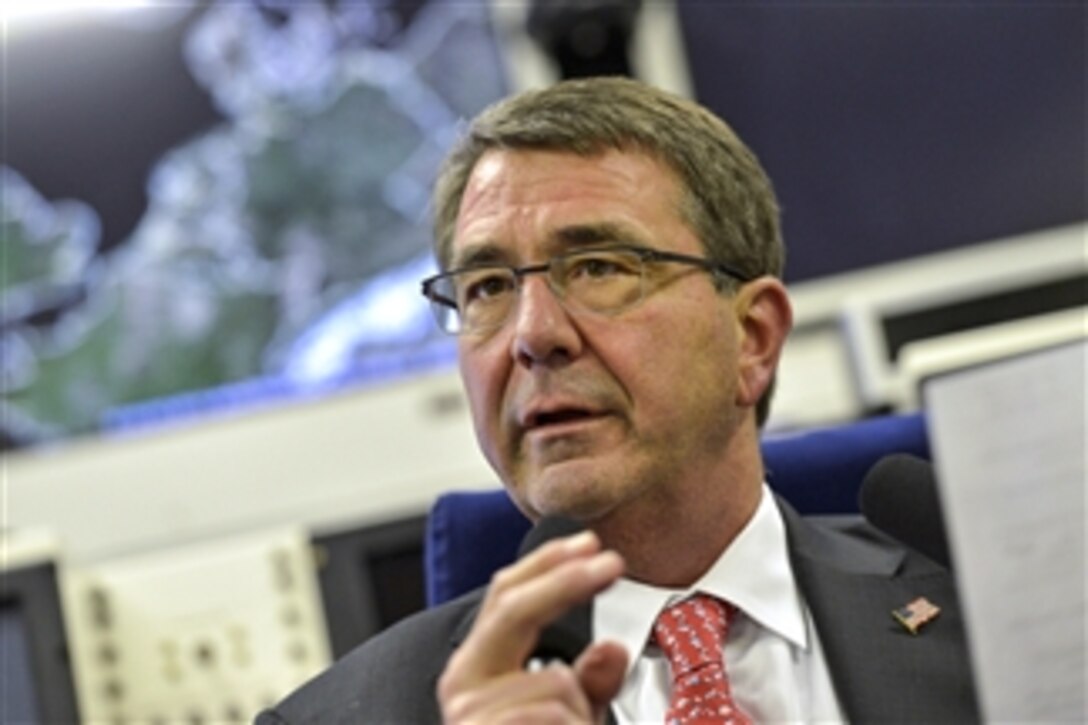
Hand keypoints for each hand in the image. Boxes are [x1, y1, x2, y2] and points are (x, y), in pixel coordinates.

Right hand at [438, 530, 628, 722]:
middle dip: (565, 582)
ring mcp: (468, 712)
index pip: (506, 596)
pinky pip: (554, 715)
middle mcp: (463, 682)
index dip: (548, 564)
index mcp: (478, 666)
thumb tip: (612, 648)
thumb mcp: (573, 715)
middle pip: (514, 608)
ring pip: (558, 681)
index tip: (590, 545)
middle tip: (611, 563)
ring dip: (583, 713)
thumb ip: (591, 682)